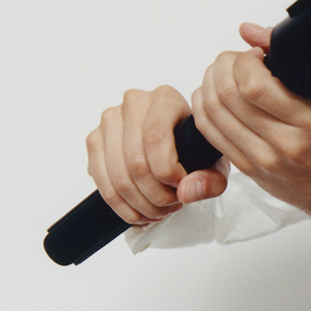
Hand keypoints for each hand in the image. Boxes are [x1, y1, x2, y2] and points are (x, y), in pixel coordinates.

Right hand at [87, 83, 226, 225]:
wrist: (178, 141)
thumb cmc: (196, 148)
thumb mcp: (215, 164)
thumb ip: (209, 180)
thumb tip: (185, 192)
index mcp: (164, 99)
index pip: (154, 137)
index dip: (167, 172)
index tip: (180, 186)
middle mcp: (133, 103)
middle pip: (135, 162)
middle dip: (156, 196)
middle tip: (172, 205)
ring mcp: (110, 121)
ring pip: (118, 176)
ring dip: (140, 204)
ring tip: (159, 211)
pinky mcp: (95, 140)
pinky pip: (102, 181)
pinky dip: (121, 206)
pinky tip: (140, 211)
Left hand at [189, 22, 310, 219]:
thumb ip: (287, 61)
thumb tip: (249, 31)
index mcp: (309, 120)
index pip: (253, 84)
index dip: (244, 60)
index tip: (254, 55)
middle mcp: (284, 142)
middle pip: (227, 95)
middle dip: (222, 66)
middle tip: (233, 62)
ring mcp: (263, 158)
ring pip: (212, 112)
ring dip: (209, 84)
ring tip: (222, 76)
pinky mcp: (247, 170)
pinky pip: (209, 133)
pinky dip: (203, 108)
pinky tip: (212, 97)